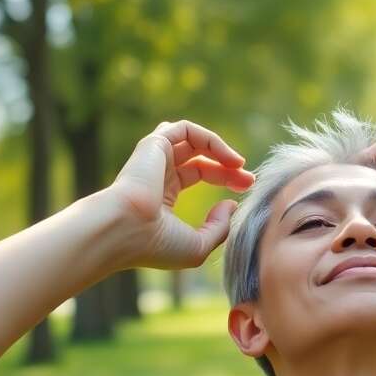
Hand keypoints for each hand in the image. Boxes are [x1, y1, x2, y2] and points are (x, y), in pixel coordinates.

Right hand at [107, 119, 254, 269]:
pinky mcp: (153, 145)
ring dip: (221, 150)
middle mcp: (157, 174)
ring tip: (239, 165)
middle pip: (199, 158)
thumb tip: (231, 204)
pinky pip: (186, 129)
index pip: (198, 174)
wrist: (125, 231)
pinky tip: (228, 158)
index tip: (247, 188)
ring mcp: (154, 158)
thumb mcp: (198, 245)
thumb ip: (219, 227)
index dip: (225, 178)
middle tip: (249, 179)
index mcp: (161, 196)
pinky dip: (210, 139)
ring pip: (193, 139)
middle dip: (228, 166)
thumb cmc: (157, 245)